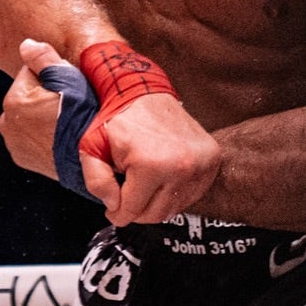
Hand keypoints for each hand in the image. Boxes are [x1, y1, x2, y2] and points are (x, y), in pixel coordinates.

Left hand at [0, 38, 117, 203]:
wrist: (95, 162)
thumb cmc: (85, 118)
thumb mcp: (69, 80)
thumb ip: (43, 58)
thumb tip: (25, 44)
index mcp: (14, 99)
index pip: (31, 73)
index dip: (52, 77)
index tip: (68, 89)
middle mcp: (7, 123)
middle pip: (28, 96)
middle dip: (44, 96)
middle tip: (69, 107)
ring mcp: (14, 143)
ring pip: (28, 116)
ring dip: (42, 116)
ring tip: (67, 123)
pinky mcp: (23, 159)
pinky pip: (31, 137)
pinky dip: (42, 135)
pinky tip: (61, 136)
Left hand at [96, 90, 220, 226]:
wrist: (144, 91)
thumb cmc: (117, 120)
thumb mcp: (92, 146)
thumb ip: (97, 181)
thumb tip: (114, 206)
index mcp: (151, 165)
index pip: (132, 210)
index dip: (117, 212)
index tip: (112, 208)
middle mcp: (182, 167)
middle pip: (155, 214)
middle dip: (135, 210)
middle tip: (125, 197)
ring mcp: (201, 165)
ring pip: (173, 208)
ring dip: (154, 203)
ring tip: (141, 185)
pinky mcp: (212, 161)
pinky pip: (190, 195)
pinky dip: (173, 194)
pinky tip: (159, 180)